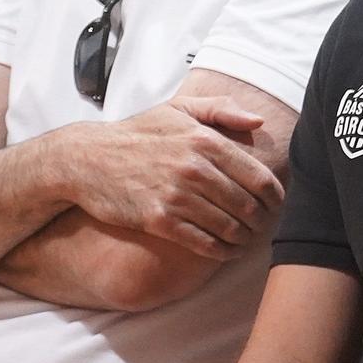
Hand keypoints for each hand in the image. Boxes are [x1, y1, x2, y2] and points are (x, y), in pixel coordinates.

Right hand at [62, 99, 282, 259]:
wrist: (87, 159)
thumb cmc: (138, 134)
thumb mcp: (178, 110)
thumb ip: (222, 110)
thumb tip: (258, 122)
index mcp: (206, 141)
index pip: (259, 177)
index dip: (275, 197)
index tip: (276, 206)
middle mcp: (195, 168)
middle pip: (248, 206)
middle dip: (261, 221)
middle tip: (263, 227)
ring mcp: (177, 195)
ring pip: (229, 227)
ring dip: (244, 238)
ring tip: (246, 240)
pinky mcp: (159, 220)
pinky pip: (203, 243)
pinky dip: (221, 251)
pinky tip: (226, 252)